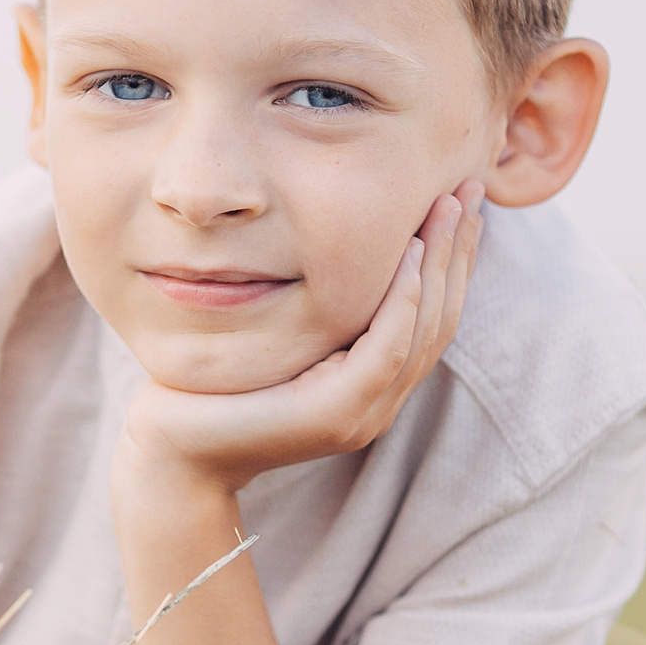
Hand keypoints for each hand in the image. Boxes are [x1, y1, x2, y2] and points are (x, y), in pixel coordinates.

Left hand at [119, 182, 481, 495]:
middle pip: (440, 317)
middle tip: (472, 188)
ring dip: (443, 263)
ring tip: (450, 207)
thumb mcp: (276, 338)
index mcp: (370, 385)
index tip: (459, 200)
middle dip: (459, 250)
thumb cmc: (213, 389)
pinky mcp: (339, 413)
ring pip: (425, 328)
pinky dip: (404, 297)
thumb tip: (325, 241)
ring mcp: (364, 411)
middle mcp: (378, 401)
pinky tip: (410, 252)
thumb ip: (313, 309)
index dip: (451, 259)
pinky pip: (388, 347)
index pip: (430, 315)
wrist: (173, 455)